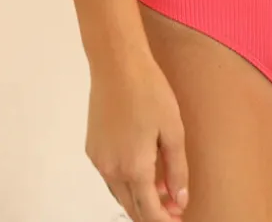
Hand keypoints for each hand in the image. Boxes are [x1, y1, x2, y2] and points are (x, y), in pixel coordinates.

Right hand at [86, 51, 189, 220]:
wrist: (117, 65)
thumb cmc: (149, 91)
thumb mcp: (173, 130)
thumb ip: (177, 170)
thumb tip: (179, 200)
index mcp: (134, 168)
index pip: (149, 211)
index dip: (164, 221)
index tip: (177, 220)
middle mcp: (112, 170)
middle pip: (132, 207)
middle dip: (152, 213)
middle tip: (173, 208)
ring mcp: (99, 161)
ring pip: (119, 194)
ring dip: (138, 199)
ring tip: (161, 190)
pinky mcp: (92, 149)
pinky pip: (109, 177)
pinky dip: (125, 182)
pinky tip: (141, 170)